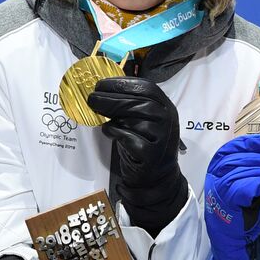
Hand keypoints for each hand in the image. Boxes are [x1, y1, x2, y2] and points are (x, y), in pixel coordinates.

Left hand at [86, 77, 186, 233]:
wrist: (156, 177)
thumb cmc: (143, 143)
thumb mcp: (140, 120)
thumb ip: (128, 105)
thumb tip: (101, 90)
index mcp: (165, 106)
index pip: (147, 87)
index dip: (123, 83)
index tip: (102, 84)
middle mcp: (167, 119)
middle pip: (139, 101)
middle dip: (111, 97)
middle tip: (91, 97)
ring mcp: (161, 137)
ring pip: (135, 118)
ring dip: (111, 112)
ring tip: (95, 111)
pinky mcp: (151, 154)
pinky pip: (129, 138)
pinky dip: (115, 132)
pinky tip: (108, 131)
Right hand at [204, 134, 259, 259]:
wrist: (230, 237)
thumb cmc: (240, 207)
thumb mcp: (246, 180)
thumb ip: (256, 164)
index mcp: (220, 161)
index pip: (243, 143)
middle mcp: (218, 169)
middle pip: (254, 157)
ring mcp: (221, 182)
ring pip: (258, 170)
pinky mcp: (229, 196)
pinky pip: (257, 183)